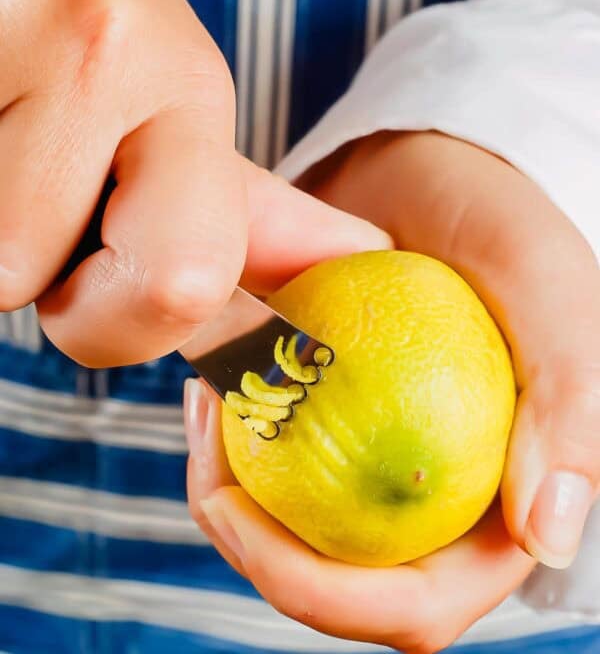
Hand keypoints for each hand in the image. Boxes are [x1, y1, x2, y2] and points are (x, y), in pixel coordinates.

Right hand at [0, 0, 388, 365]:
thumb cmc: (96, 19)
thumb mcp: (181, 107)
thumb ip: (253, 211)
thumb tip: (362, 256)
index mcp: (188, 91)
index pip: (180, 282)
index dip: (118, 325)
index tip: (93, 288)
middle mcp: (106, 52)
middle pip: (24, 276)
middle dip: (24, 270)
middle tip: (35, 191)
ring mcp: (9, 20)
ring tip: (9, 134)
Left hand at [184, 131, 598, 651]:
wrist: (423, 178)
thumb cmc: (493, 220)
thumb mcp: (545, 284)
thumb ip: (572, 400)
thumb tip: (548, 537)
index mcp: (498, 503)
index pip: (421, 602)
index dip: (330, 598)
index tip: (245, 520)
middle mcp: (436, 501)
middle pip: (338, 585)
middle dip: (258, 554)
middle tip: (208, 478)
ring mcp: (377, 467)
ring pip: (293, 535)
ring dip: (230, 496)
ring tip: (204, 408)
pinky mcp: (331, 428)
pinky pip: (271, 465)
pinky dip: (231, 443)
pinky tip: (210, 388)